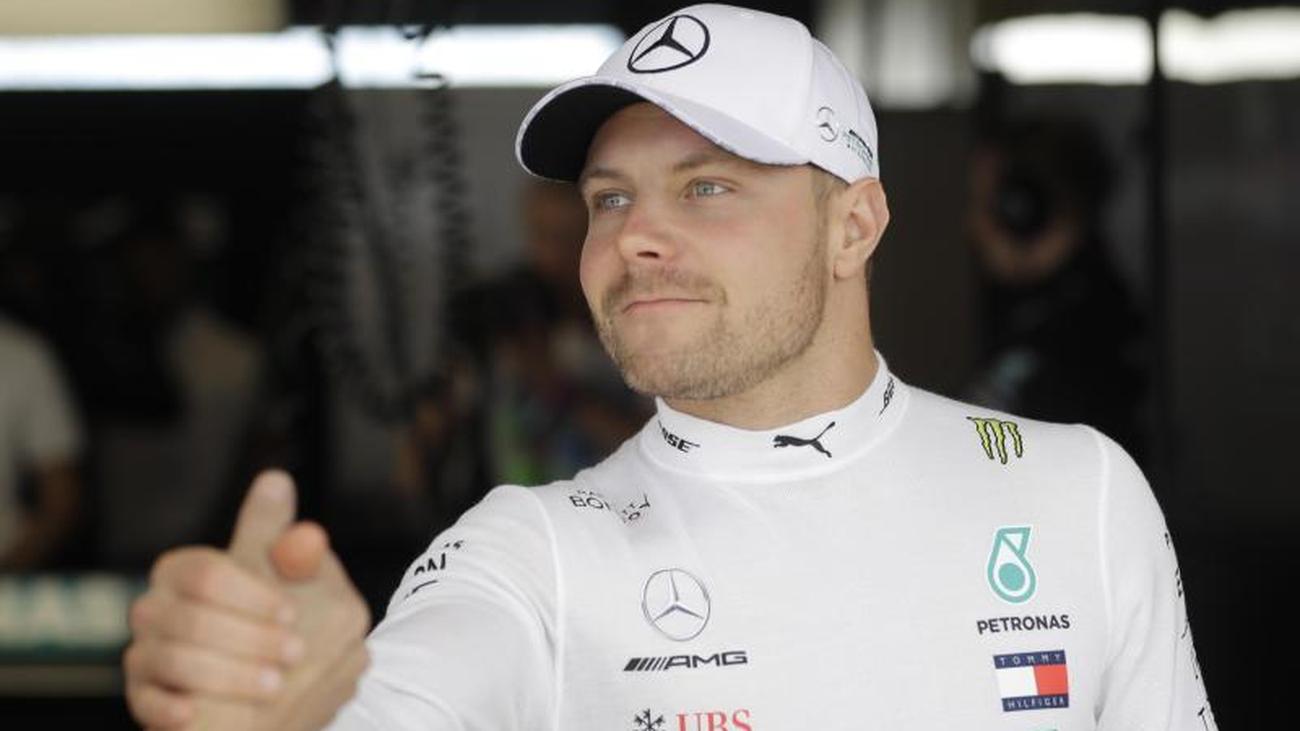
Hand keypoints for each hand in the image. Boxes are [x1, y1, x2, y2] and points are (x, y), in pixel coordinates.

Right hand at [124, 471, 371, 729]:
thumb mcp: (294, 587)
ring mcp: (146, 654)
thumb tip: (276, 480)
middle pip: (187, 617)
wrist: (271, 693)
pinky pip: (144, 701)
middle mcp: (158, 608)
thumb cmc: (278, 628)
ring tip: (275, 685)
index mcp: (189, 572)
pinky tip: (199, 716)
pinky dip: (171, 709)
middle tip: (296, 654)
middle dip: (247, 637)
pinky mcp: (144, 697)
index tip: (293, 612)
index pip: (205, 571)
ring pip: (169, 658)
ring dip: (227, 674)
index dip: (251, 593)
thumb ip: (286, 547)